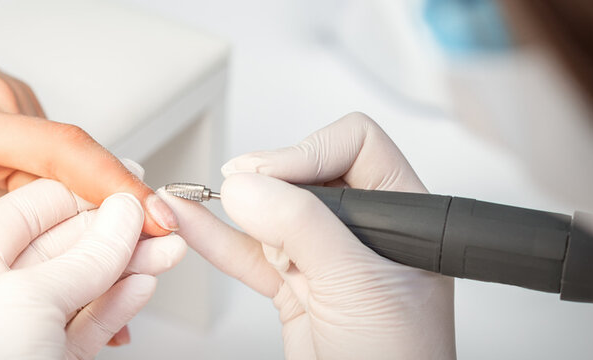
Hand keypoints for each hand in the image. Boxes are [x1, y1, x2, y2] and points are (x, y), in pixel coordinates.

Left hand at [0, 43, 175, 273]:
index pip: (63, 151)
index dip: (113, 184)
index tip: (148, 213)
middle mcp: (11, 109)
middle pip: (83, 163)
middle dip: (123, 208)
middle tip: (153, 248)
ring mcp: (20, 106)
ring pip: (76, 161)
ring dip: (101, 201)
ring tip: (124, 244)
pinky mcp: (23, 110)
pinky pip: (61, 154)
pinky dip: (79, 186)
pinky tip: (82, 217)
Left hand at [0, 179, 185, 358]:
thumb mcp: (28, 301)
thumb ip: (83, 255)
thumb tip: (121, 215)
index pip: (24, 214)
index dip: (77, 197)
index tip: (121, 189)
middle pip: (62, 248)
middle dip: (114, 232)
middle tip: (156, 220)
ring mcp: (23, 334)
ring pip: (85, 284)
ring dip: (129, 264)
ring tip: (167, 248)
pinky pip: (91, 320)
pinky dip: (121, 299)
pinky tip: (144, 280)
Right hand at [159, 112, 455, 358]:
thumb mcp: (356, 284)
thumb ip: (302, 228)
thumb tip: (249, 186)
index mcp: (403, 215)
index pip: (354, 147)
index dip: (306, 152)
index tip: (267, 177)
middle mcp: (364, 230)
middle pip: (304, 175)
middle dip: (264, 181)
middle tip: (234, 191)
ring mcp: (326, 259)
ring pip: (270, 214)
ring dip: (228, 208)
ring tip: (189, 198)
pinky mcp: (295, 287)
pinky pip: (249, 254)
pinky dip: (217, 239)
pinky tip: (191, 223)